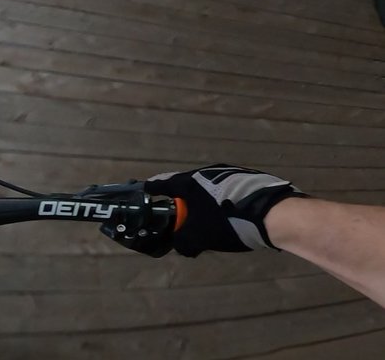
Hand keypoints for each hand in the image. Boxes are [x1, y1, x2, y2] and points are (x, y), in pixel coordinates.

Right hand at [145, 165, 306, 256]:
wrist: (273, 213)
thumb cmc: (227, 221)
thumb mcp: (200, 237)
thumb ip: (184, 242)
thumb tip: (181, 246)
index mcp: (189, 182)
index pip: (162, 184)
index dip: (152, 190)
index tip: (145, 193)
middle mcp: (206, 172)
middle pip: (185, 184)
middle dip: (179, 198)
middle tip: (176, 211)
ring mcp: (228, 173)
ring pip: (206, 186)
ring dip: (201, 199)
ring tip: (202, 215)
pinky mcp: (246, 179)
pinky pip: (224, 189)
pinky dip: (219, 200)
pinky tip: (226, 213)